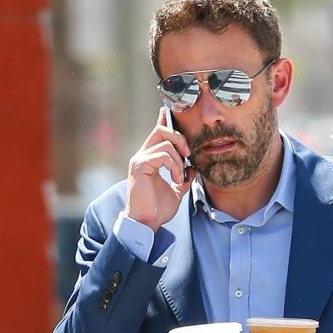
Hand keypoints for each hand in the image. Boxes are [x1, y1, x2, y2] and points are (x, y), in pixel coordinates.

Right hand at [125, 107, 193, 231]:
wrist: (147, 222)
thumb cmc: (158, 209)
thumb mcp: (176, 191)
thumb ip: (183, 178)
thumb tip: (193, 168)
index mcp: (150, 159)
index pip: (156, 133)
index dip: (162, 120)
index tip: (167, 110)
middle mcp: (142, 155)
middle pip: (161, 131)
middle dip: (180, 138)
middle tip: (188, 155)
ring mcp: (139, 160)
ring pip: (165, 143)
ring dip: (179, 160)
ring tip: (180, 177)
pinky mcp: (139, 166)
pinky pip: (162, 155)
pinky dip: (174, 166)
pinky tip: (175, 178)